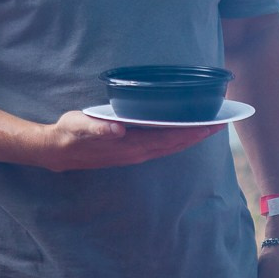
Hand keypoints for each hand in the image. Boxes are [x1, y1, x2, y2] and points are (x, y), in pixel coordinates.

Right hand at [28, 111, 222, 171]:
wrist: (58, 151)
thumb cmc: (71, 133)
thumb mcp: (81, 126)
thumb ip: (99, 128)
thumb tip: (118, 130)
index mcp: (130, 144)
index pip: (168, 137)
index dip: (190, 131)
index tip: (210, 125)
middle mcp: (137, 152)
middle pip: (174, 143)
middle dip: (198, 134)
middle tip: (221, 123)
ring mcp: (135, 154)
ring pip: (170, 147)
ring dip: (190, 138)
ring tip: (209, 128)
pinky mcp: (132, 152)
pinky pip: (161, 147)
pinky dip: (176, 140)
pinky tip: (183, 134)